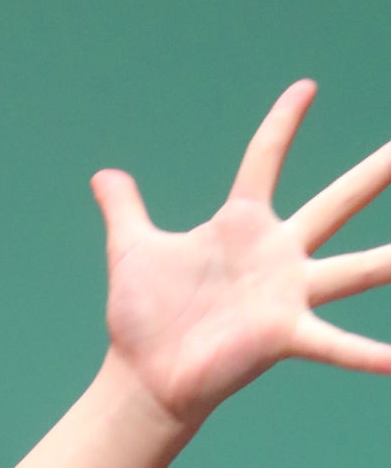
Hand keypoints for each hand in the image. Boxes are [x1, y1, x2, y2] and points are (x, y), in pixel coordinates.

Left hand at [95, 83, 390, 429]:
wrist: (143, 379)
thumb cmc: (142, 320)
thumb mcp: (130, 250)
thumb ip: (124, 210)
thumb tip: (103, 176)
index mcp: (241, 226)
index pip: (265, 159)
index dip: (283, 124)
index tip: (306, 88)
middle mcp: (276, 255)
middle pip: (338, 201)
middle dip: (378, 172)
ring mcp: (286, 295)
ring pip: (356, 269)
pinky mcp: (283, 335)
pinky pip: (333, 343)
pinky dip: (366, 354)